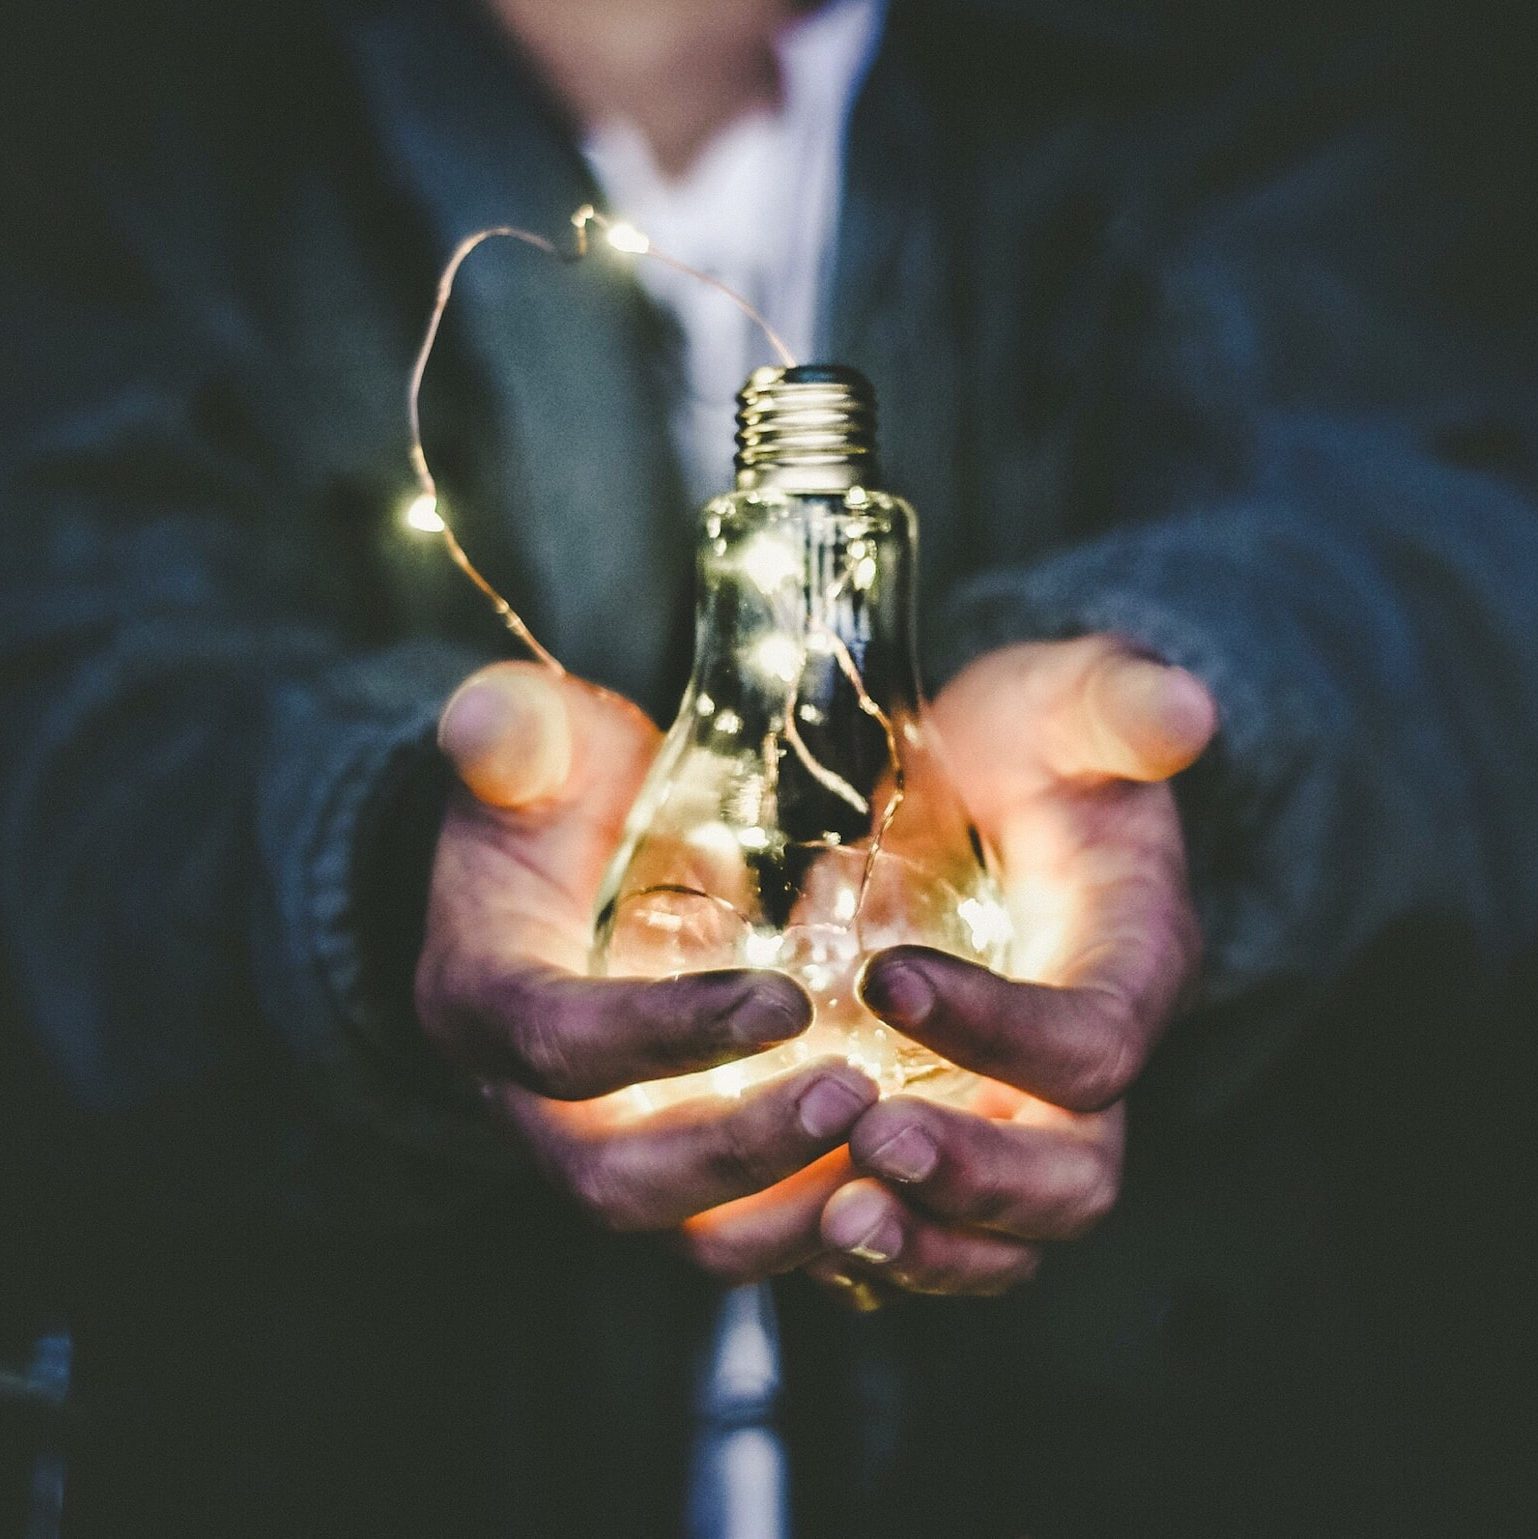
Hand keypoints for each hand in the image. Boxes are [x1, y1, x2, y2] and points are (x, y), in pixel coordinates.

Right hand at [415, 662, 877, 1236]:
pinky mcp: (677, 1170)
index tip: (785, 1001)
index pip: (559, 1043)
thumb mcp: (535, 751)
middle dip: (737, 1153)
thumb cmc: (557, 800)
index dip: (664, 1035)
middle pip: (616, 1179)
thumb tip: (487, 720)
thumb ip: (515, 735)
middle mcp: (533, 1105)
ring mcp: (607, 1148)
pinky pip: (743, 1232)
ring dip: (790, 1213)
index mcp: (485, 1001)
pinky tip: (906, 1182)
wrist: (563, 871)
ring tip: (898, 1155)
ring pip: (686, 1234)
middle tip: (854, 1096)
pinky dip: (820, 1225)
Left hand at [815, 636, 1216, 1299]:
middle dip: (977, 1177)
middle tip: (872, 1143)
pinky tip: (789, 1221)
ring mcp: (1018, 1115)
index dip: (1002, 1028)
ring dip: (923, 1245)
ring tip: (830, 1221)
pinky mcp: (953, 1133)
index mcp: (1130, 968)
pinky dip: (871, 1249)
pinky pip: (929, 1230)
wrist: (990, 792)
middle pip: (1072, 1176)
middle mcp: (1085, 1068)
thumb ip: (1116, 705)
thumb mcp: (1066, 704)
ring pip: (1004, 1236)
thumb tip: (1183, 708)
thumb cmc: (1030, 747)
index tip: (886, 977)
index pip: (1092, 1040)